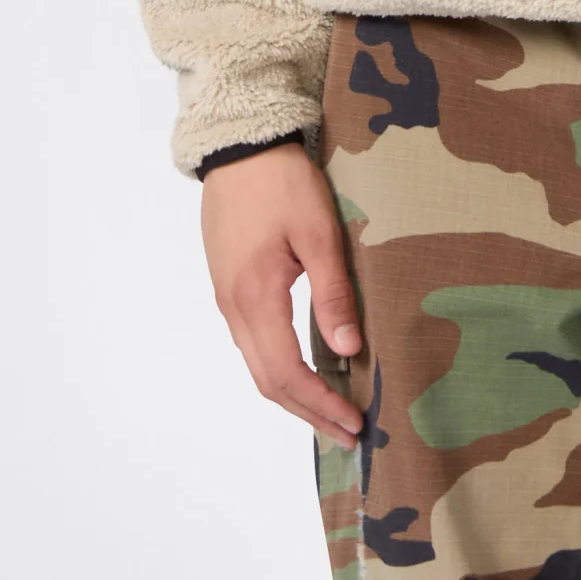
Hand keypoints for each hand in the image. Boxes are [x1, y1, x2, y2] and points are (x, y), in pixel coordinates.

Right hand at [201, 144, 364, 451]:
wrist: (240, 146)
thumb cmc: (282, 183)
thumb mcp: (317, 233)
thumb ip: (332, 293)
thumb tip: (349, 348)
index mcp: (255, 297)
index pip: (286, 373)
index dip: (320, 404)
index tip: (353, 422)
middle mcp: (234, 307)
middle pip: (268, 380)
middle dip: (308, 412)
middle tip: (347, 433)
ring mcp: (227, 297)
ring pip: (258, 364)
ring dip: (294, 393)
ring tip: (332, 408)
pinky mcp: (229, 284)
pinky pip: (253, 342)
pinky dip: (280, 366)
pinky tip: (306, 367)